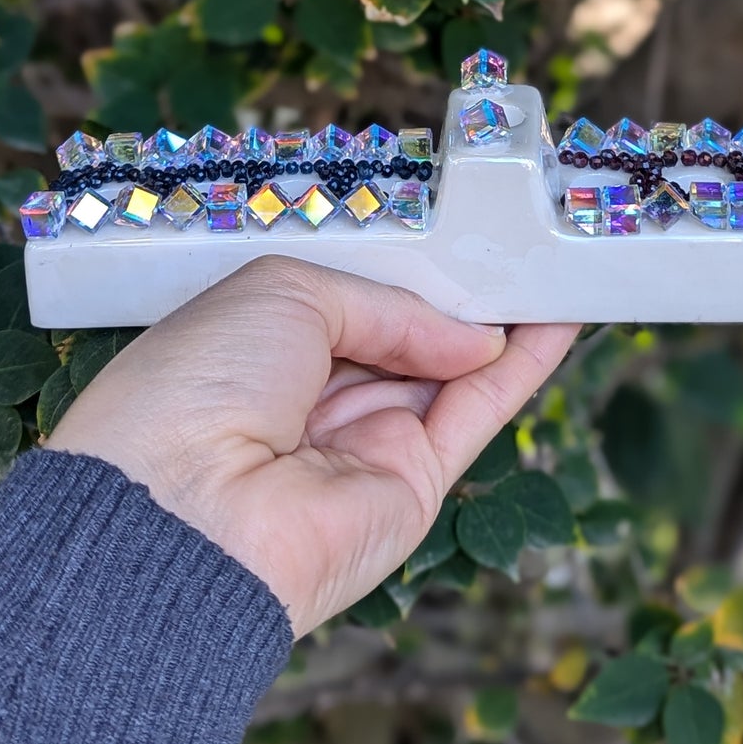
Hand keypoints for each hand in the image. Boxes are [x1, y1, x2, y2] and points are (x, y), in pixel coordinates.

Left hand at [46, 256, 578, 636]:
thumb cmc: (196, 390)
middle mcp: (311, 397)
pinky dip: (523, 369)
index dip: (401, 266)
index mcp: (260, 346)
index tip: (454, 228)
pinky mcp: (412, 487)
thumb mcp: (287, 293)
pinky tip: (559, 322)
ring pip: (451, 371)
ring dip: (504, 321)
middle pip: (403, 332)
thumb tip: (467, 335)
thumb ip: (388, 304)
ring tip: (559, 261)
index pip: (347, 296)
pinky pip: (478, 415)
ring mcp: (363, 444)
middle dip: (456, 288)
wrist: (182, 516)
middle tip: (521, 234)